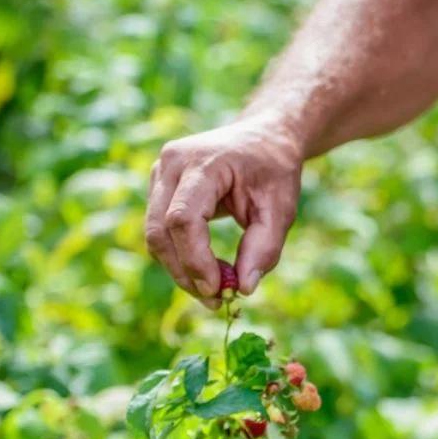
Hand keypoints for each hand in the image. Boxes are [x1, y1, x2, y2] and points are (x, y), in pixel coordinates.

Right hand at [146, 117, 302, 306]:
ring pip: (155, 234)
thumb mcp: (282, 208)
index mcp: (203, 163)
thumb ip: (265, 247)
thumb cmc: (275, 170)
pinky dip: (180, 256)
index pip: (183, 218)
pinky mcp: (159, 187)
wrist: (263, 137)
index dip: (195, 259)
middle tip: (216, 301)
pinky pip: (160, 230)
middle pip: (161, 230)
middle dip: (185, 272)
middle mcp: (171, 164)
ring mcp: (160, 173)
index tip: (219, 289)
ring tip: (215, 291)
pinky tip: (207, 271)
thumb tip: (243, 288)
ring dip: (180, 269)